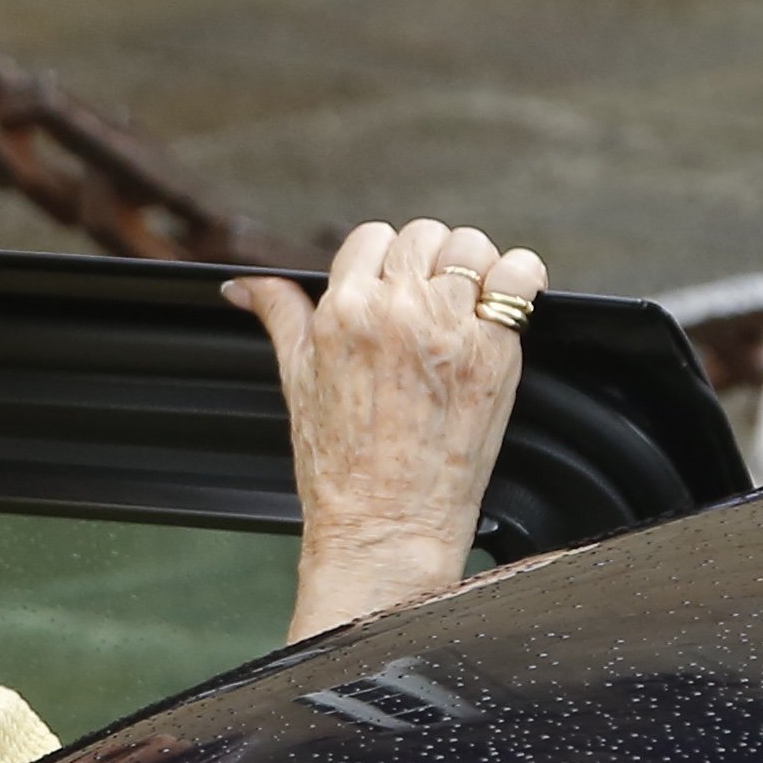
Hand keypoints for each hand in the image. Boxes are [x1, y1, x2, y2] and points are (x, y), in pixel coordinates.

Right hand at [223, 219, 546, 640]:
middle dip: (425, 261)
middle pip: (423, 236)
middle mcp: (395, 311)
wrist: (385, 525)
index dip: (382, 261)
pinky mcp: (495, 353)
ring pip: (470, 247)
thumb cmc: (338, 464)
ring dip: (471, 265)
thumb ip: (279, 316)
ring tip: (467, 300)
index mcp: (342, 312)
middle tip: (429, 300)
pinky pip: (519, 279)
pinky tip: (506, 301)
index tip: (391, 288)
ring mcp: (449, 329)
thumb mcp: (297, 381)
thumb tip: (244, 287)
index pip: (371, 239)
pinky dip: (519, 278)